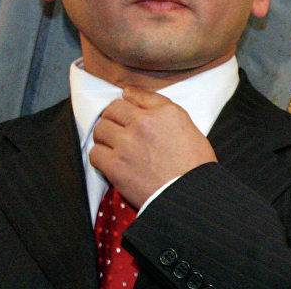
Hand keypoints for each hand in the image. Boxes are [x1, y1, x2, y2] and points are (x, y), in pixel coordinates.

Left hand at [89, 86, 216, 208]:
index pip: (134, 95)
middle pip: (112, 110)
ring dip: (105, 137)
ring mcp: (127, 144)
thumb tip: (130, 93)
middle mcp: (144, 123)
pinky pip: (95, 154)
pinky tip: (111, 162)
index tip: (125, 110)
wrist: (190, 196)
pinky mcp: (116, 166)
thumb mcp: (187, 127)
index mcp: (165, 112)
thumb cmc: (194, 166)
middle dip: (113, 118)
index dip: (127, 104)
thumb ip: (161, 107)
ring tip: (114, 147)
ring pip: (101, 129)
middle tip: (118, 130)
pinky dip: (101, 157)